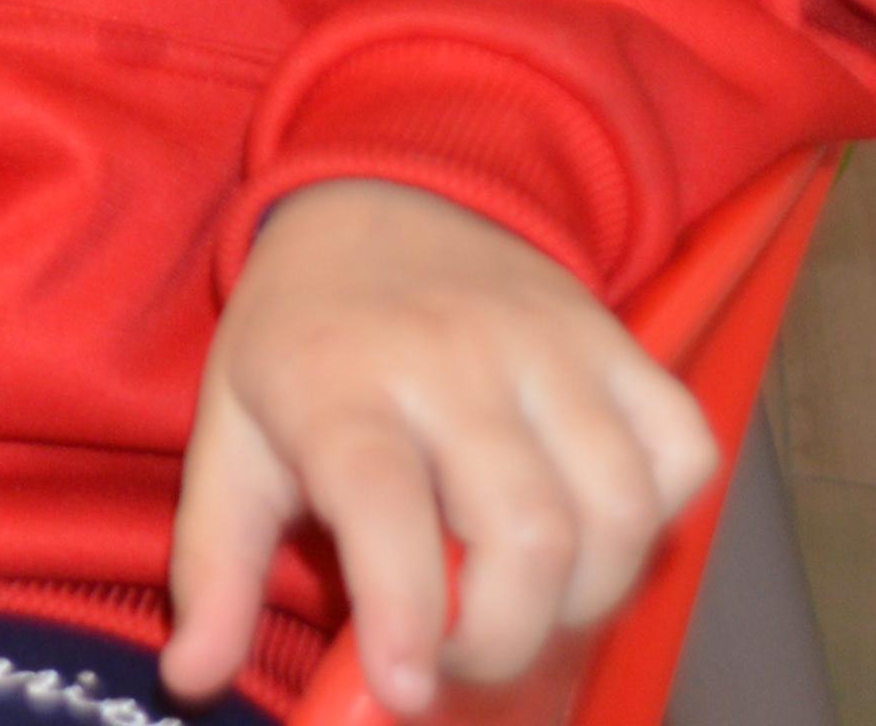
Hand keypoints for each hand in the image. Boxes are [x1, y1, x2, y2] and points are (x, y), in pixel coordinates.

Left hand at [160, 181, 723, 713]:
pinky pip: (681, 451)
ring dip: (585, 597)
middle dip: (503, 637)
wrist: (378, 197)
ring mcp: (549, 347)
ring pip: (617, 512)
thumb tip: (193, 678)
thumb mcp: (231, 438)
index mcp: (338, 383)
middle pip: (526, 532)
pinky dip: (658, 516)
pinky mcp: (620, 342)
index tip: (404, 686)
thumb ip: (216, 566)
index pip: (383, 503)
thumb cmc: (302, 341)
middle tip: (458, 651)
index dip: (406, 609)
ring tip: (522, 601)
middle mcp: (452, 359)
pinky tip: (593, 530)